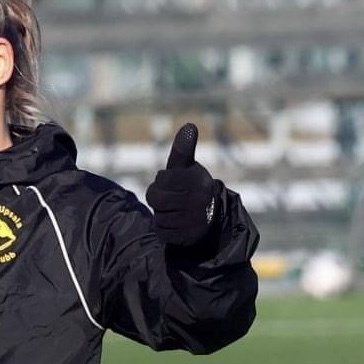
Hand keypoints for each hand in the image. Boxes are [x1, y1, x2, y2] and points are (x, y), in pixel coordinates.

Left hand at [145, 123, 218, 246]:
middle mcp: (199, 201)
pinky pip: (162, 231)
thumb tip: (189, 126)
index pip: (161, 178)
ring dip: (162, 212)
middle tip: (171, 196)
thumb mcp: (185, 167)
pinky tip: (176, 223)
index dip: (163, 180)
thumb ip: (183, 149)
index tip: (174, 182)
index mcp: (199, 181)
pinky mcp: (187, 237)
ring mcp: (193, 221)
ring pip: (158, 215)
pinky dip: (165, 227)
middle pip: (154, 197)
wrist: (210, 218)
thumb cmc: (191, 186)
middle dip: (158, 196)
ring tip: (176, 210)